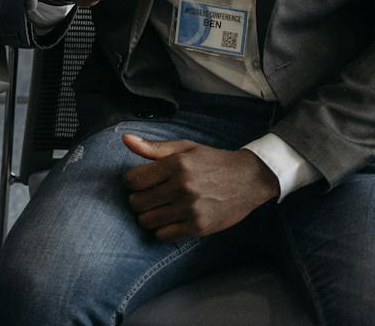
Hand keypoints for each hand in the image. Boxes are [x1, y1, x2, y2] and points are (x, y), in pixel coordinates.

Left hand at [121, 135, 278, 241]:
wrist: (249, 179)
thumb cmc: (213, 161)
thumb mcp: (185, 148)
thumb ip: (153, 147)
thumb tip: (125, 139)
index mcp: (176, 165)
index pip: (133, 180)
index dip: (131, 182)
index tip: (140, 182)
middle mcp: (182, 187)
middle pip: (137, 202)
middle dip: (138, 200)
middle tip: (148, 197)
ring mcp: (191, 209)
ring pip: (147, 221)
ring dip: (147, 216)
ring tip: (158, 209)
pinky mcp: (200, 227)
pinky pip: (164, 235)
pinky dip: (161, 230)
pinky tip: (169, 220)